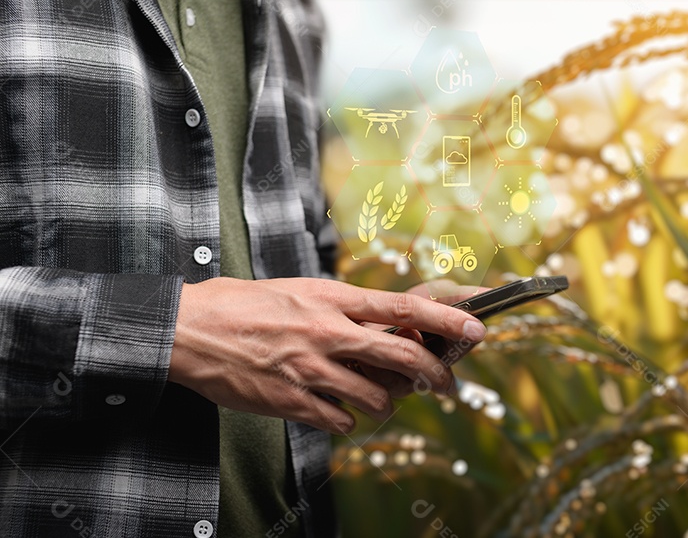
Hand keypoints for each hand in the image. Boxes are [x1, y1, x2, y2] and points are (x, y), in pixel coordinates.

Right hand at [167, 277, 487, 433]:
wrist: (186, 330)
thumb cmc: (241, 305)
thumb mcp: (298, 290)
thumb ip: (340, 307)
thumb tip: (381, 322)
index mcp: (331, 299)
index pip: (402, 308)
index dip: (446, 319)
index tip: (477, 326)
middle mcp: (327, 333)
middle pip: (401, 358)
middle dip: (434, 376)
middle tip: (446, 385)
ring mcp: (310, 369)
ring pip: (376, 397)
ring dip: (385, 402)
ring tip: (376, 398)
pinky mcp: (291, 401)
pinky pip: (341, 420)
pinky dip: (347, 419)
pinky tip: (337, 411)